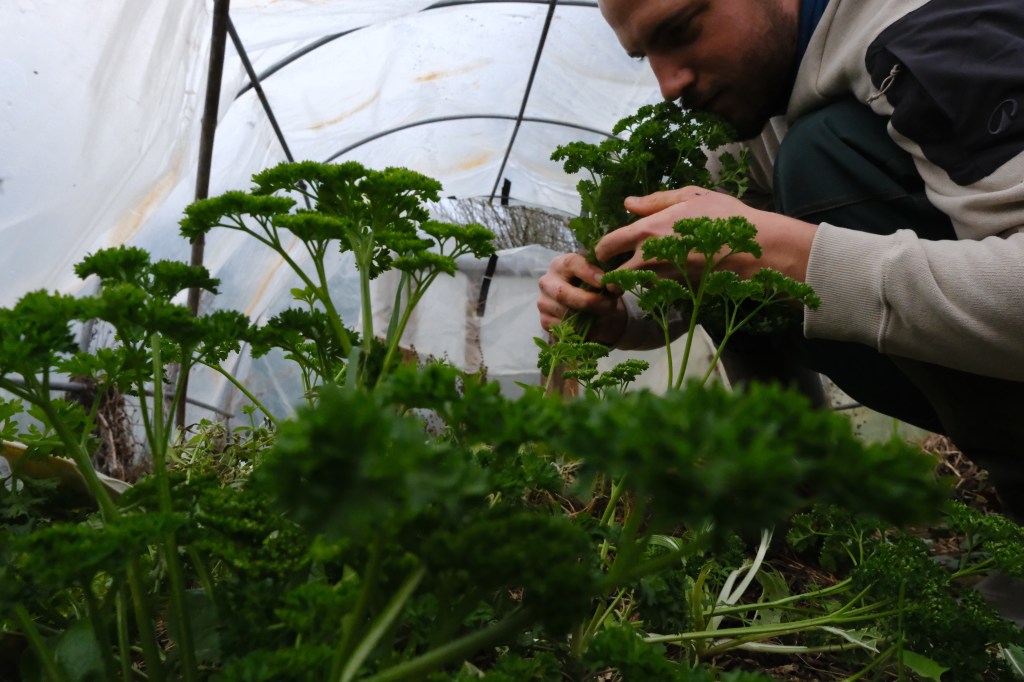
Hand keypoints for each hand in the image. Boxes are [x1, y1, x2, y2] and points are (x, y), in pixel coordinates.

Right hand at [537, 252, 626, 344]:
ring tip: (604, 315)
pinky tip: (592, 325)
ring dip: (588, 318)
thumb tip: (614, 287)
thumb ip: (606, 279)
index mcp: (560, 264)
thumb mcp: (600, 278)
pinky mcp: (545, 320)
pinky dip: (580, 329)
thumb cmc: (593, 286)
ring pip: (564, 313)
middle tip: (609, 305)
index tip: (604, 282)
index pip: (570, 263)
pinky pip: (563, 328)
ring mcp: (543, 302)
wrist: (585, 304)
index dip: (588, 272)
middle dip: (589, 301)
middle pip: (563, 293)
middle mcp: (547, 281)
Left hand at [595, 187, 816, 282]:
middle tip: (615, 271)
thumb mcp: (691, 197)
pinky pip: (661, 289)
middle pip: (615, 275)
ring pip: (637, 283)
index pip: (607, 246)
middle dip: (611, 274)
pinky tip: (672, 273)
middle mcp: (650, 258)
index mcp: (647, 230)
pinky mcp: (680, 292)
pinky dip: (660, 284)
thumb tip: (629, 203)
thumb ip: (655, 201)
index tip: (604, 252)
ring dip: (637, 279)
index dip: (601, 250)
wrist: (756, 250)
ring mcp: (665, 278)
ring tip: (648, 268)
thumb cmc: (725, 217)